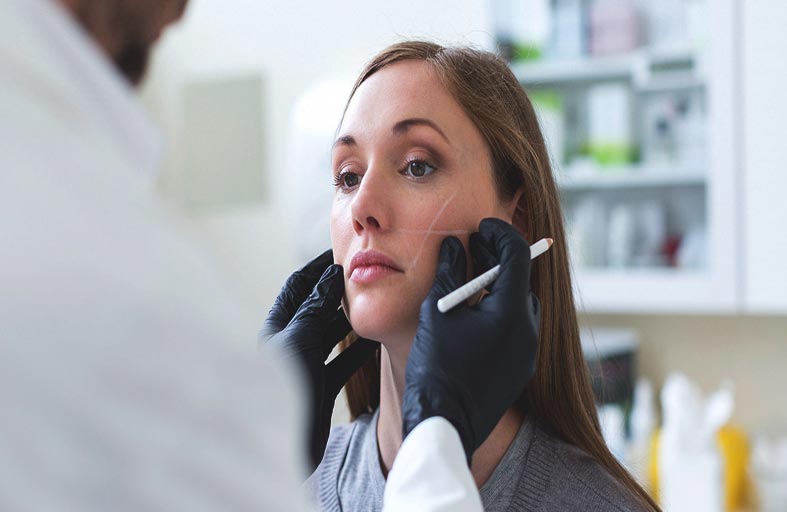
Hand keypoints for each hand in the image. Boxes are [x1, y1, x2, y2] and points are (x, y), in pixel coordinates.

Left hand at [260, 250, 376, 470]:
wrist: (281, 449)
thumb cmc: (282, 392)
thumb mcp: (300, 343)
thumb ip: (316, 309)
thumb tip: (332, 276)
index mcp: (276, 328)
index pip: (298, 286)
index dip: (319, 267)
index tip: (343, 254)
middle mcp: (290, 343)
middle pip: (317, 307)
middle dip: (340, 292)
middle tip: (368, 277)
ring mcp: (306, 365)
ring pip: (332, 333)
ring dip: (352, 319)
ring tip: (376, 304)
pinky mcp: (321, 387)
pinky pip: (343, 361)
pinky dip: (360, 349)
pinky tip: (377, 340)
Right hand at [402, 218, 540, 461]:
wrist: (445, 424)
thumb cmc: (436, 368)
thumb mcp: (438, 312)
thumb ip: (450, 273)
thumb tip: (455, 246)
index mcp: (511, 313)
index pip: (517, 256)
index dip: (500, 233)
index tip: (482, 226)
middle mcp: (528, 331)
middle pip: (522, 280)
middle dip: (499, 259)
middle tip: (474, 247)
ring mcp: (528, 353)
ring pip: (520, 305)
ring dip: (500, 287)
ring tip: (471, 279)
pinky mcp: (521, 368)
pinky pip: (517, 328)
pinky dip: (500, 312)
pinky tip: (474, 313)